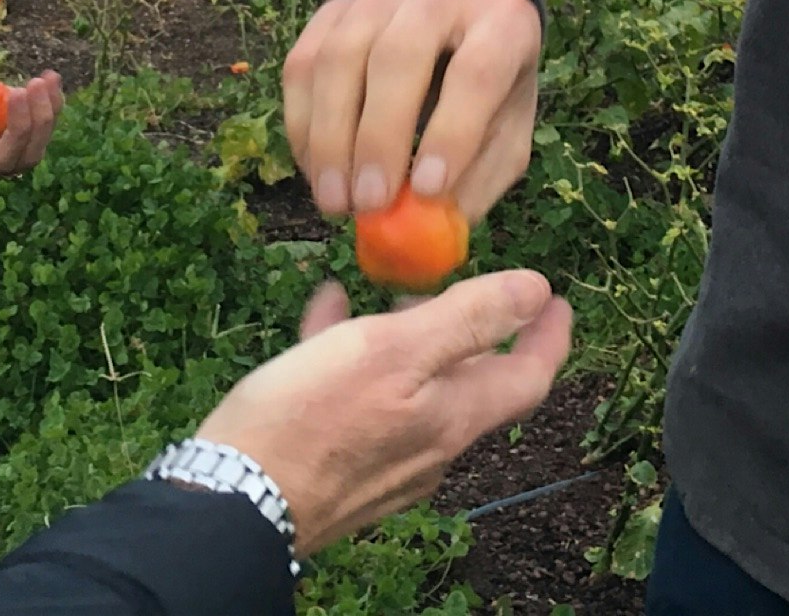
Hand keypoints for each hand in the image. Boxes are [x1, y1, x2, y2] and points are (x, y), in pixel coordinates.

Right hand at [198, 268, 572, 554]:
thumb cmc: (310, 418)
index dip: (548, 336)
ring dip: (408, 338)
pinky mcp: (342, 469)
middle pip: (471, 384)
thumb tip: (535, 290)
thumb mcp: (394, 350)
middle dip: (473, 332)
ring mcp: (386, 465)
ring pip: (414, 388)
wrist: (232, 502)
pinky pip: (365, 403)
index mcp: (452, 418)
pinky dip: (355, 357)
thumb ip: (468, 319)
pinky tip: (323, 316)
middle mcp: (431, 449)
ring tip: (382, 294)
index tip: (557, 300)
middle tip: (460, 287)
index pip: (527, 377)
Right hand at [284, 0, 540, 223]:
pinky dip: (303, 121)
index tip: (429, 192)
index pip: (476, 71)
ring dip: (330, 136)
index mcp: (503, 19)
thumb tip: (433, 227)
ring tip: (335, 200)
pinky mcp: (336, 3)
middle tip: (368, 205)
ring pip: (340, 56)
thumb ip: (482, 173)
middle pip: (398, 57)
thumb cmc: (493, 73)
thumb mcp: (512, 119)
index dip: (452, 132)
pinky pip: (304, 60)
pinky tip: (315, 166)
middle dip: (378, 138)